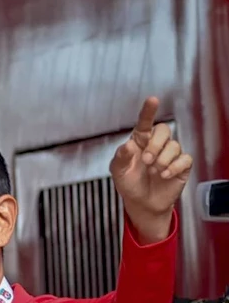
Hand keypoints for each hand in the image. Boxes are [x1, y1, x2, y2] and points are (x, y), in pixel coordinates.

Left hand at [109, 97, 192, 242]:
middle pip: (164, 130)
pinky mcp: (182, 165)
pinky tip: (164, 175)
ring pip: (174, 145)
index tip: (152, 99)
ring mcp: (170, 154)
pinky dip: (174, 167)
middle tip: (146, 161)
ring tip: (154, 171)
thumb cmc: (129, 183)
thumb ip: (121, 157)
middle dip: (156, 144)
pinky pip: (185, 159)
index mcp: (139, 141)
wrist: (142, 203)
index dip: (149, 111)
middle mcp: (156, 144)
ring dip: (163, 159)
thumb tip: (128, 145)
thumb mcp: (118, 171)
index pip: (145, 122)